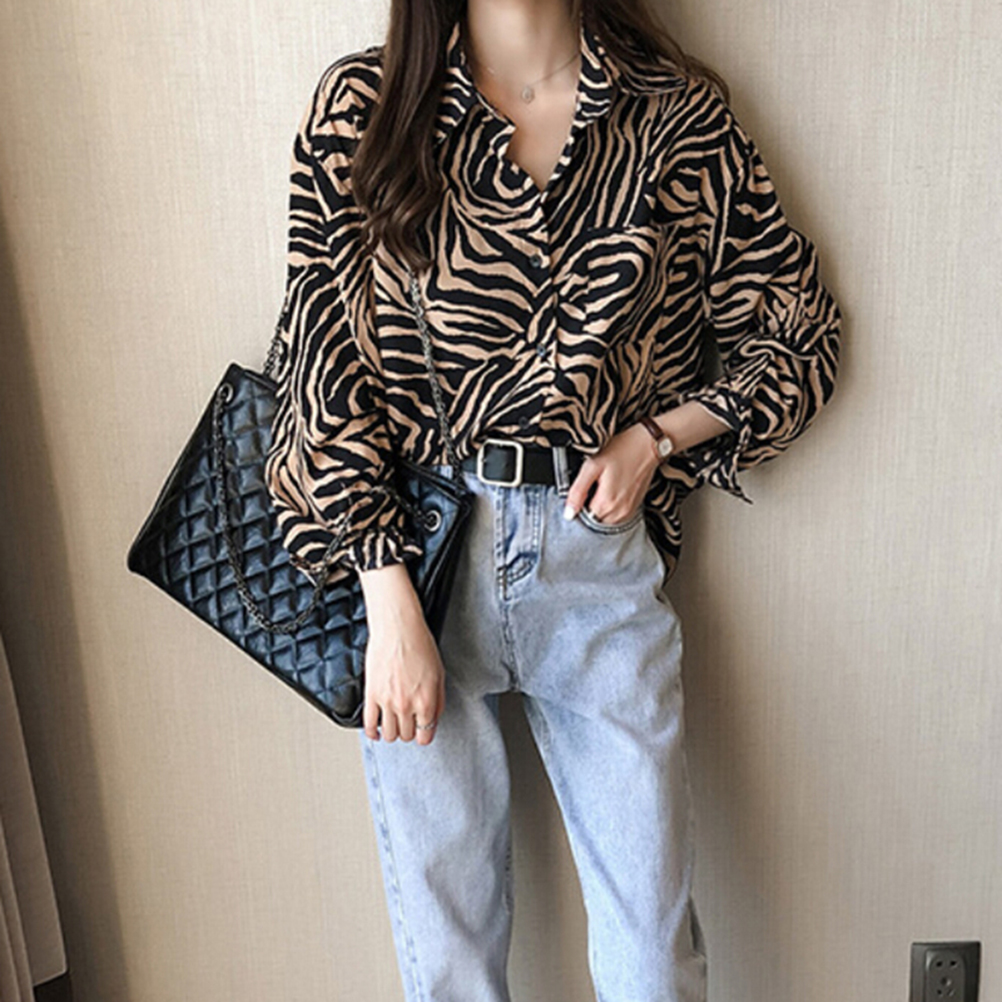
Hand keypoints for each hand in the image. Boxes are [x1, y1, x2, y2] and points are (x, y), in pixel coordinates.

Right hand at [357, 563, 445, 744]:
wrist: (398, 628)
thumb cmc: (419, 645)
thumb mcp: (439, 673)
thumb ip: (438, 700)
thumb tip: (434, 718)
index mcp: (426, 701)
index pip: (425, 735)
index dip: (424, 735)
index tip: (422, 733)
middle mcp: (407, 705)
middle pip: (406, 736)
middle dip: (409, 731)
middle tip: (408, 723)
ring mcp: (387, 702)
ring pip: (389, 734)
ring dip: (392, 733)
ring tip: (394, 724)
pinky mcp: (371, 695)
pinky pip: (369, 724)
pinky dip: (372, 733)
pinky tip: (375, 732)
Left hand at [563, 422, 659, 522]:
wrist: (647, 445)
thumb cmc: (621, 450)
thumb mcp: (592, 466)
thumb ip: (578, 491)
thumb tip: (569, 513)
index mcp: (606, 504)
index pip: (582, 519)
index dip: (578, 506)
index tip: (581, 491)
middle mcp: (619, 513)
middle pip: (593, 520)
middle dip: (588, 507)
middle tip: (592, 486)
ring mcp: (628, 512)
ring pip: (604, 519)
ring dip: (599, 507)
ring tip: (602, 487)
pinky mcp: (634, 508)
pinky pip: (616, 515)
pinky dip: (610, 506)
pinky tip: (611, 490)